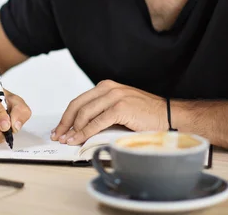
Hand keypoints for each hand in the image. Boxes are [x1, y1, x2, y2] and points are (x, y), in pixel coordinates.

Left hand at [51, 80, 167, 145]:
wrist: (169, 115)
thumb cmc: (146, 115)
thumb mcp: (120, 107)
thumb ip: (102, 112)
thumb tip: (80, 128)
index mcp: (106, 86)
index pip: (79, 101)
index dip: (66, 116)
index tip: (59, 129)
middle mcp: (108, 88)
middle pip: (77, 106)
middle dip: (65, 123)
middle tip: (57, 136)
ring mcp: (114, 97)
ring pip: (84, 114)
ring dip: (73, 130)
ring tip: (67, 141)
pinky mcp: (120, 107)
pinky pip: (96, 122)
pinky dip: (85, 133)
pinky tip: (79, 140)